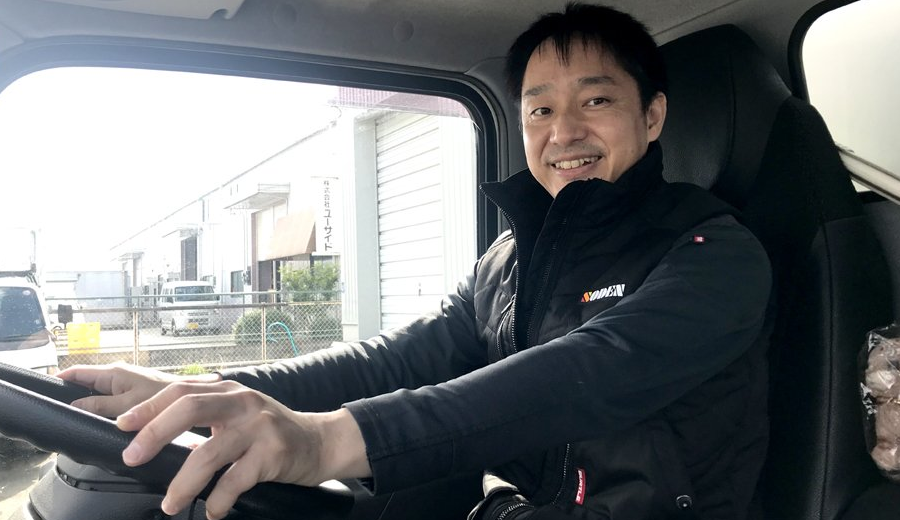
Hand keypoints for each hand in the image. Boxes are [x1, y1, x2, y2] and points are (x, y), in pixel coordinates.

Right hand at [57, 362, 219, 416]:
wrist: (199, 398)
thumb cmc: (169, 398)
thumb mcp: (128, 406)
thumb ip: (100, 407)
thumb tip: (74, 407)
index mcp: (114, 373)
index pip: (75, 373)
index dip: (58, 381)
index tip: (46, 393)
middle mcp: (120, 375)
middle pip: (86, 386)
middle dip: (76, 399)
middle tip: (66, 417)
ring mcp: (130, 384)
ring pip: (103, 396)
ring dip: (96, 409)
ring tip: (89, 423)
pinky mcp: (139, 394)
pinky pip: (117, 403)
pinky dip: (112, 413)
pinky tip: (113, 426)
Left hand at [116, 380, 369, 519]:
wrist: (319, 442)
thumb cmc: (271, 432)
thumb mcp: (239, 413)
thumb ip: (205, 413)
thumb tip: (154, 433)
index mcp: (228, 390)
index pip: (181, 390)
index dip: (149, 407)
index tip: (122, 426)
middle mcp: (242, 402)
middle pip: (190, 407)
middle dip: (154, 432)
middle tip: (131, 458)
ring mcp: (259, 426)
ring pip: (209, 451)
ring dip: (183, 482)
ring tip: (170, 503)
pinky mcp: (273, 453)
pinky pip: (236, 480)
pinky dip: (218, 499)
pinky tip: (212, 510)